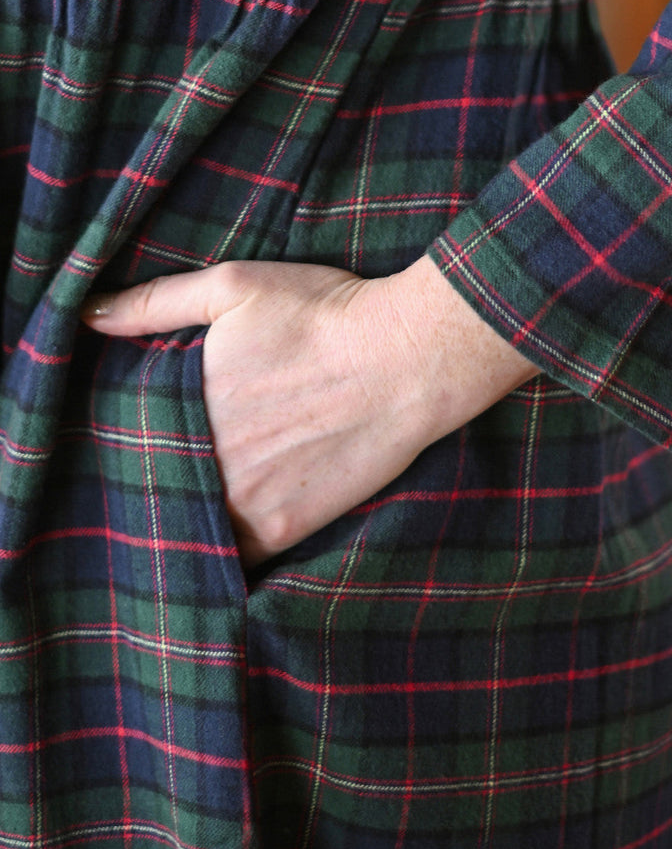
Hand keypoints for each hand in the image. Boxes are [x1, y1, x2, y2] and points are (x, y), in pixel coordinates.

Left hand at [81, 256, 537, 564]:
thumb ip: (155, 303)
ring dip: (184, 527)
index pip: (128, 441)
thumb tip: (88, 317)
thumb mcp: (233, 287)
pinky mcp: (282, 529)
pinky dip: (223, 560)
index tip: (130, 448)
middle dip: (154, 488)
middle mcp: (203, 460)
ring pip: (190, 530)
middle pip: (156, 489)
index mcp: (181, 404)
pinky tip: (220, 552)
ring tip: (180, 524)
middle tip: (157, 488)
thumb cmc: (323, 315)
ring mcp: (241, 501)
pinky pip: (235, 560)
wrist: (405, 359)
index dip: (127, 448)